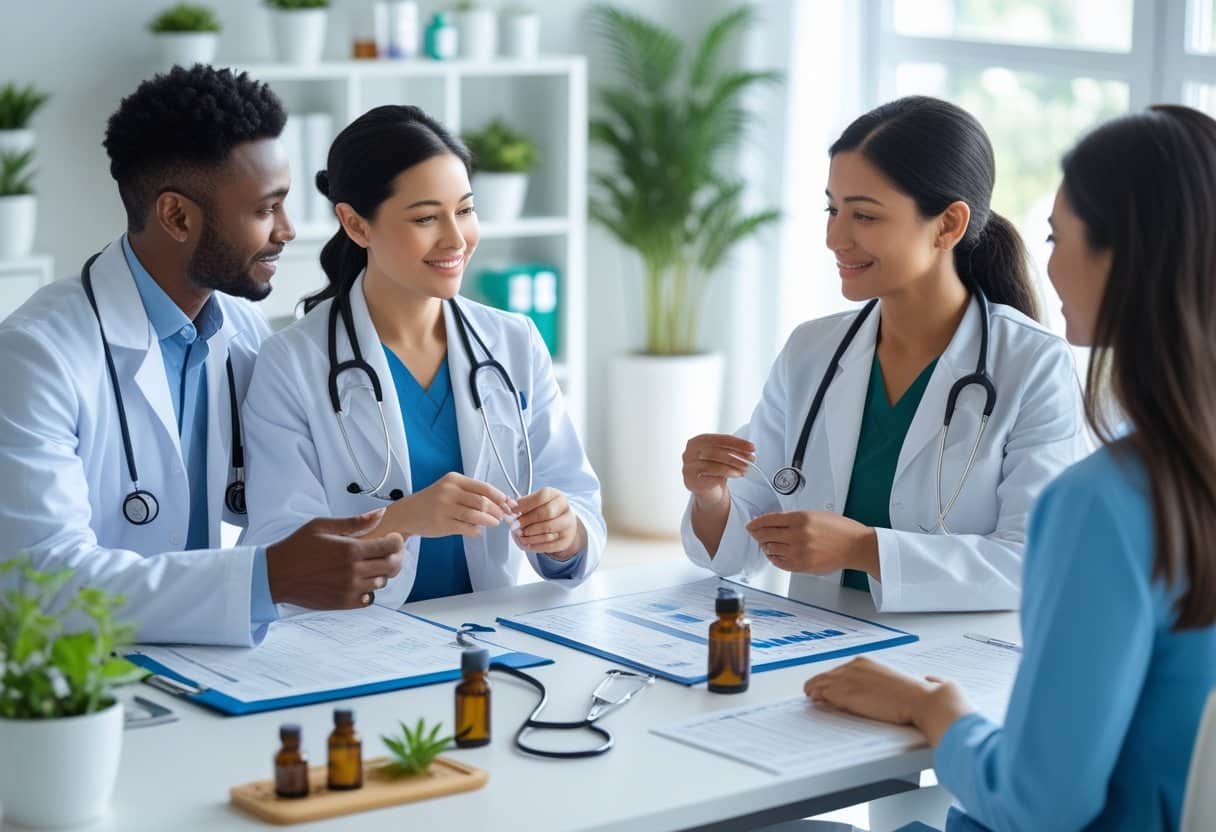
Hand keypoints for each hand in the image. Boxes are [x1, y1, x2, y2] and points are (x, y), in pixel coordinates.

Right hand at [266, 509, 404, 608]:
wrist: (276, 575)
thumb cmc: (297, 548)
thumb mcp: (322, 526)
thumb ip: (355, 522)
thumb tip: (380, 513)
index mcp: (350, 550)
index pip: (390, 547)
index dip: (396, 541)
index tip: (393, 538)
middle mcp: (353, 572)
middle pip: (391, 566)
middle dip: (394, 557)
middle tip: (387, 552)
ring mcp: (349, 589)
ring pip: (381, 582)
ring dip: (380, 573)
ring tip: (368, 564)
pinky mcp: (343, 603)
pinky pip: (369, 598)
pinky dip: (369, 589)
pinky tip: (358, 580)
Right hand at [380, 473, 513, 538]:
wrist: (407, 513)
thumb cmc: (432, 501)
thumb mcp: (449, 489)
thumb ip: (471, 493)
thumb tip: (500, 502)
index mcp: (454, 479)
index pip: (485, 487)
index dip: (501, 497)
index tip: (510, 505)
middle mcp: (449, 491)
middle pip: (483, 501)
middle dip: (498, 511)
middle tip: (503, 517)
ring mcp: (445, 508)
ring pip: (477, 515)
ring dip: (490, 521)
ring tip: (493, 523)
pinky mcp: (442, 524)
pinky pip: (467, 528)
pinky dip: (477, 531)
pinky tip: (478, 531)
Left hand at [511, 487, 584, 558]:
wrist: (564, 527)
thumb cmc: (548, 513)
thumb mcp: (538, 504)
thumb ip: (525, 504)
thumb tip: (511, 507)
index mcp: (557, 496)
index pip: (542, 496)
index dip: (526, 504)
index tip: (514, 510)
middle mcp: (566, 509)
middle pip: (546, 513)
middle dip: (528, 520)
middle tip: (516, 524)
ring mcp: (568, 526)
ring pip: (547, 531)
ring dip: (530, 534)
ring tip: (520, 534)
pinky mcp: (565, 541)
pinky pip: (548, 544)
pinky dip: (534, 544)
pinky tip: (527, 542)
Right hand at [682, 433, 756, 508]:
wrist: (705, 489)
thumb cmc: (713, 468)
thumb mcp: (721, 455)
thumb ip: (731, 449)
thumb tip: (749, 448)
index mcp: (697, 442)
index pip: (718, 439)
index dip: (737, 442)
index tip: (751, 447)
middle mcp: (689, 453)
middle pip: (715, 451)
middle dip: (736, 455)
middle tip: (751, 459)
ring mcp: (688, 467)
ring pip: (714, 464)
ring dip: (733, 466)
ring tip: (745, 468)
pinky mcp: (691, 480)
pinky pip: (711, 476)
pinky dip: (727, 475)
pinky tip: (737, 475)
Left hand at [746, 510, 878, 575]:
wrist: (855, 546)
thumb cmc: (839, 529)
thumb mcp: (815, 515)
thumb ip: (793, 518)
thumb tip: (774, 523)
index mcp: (801, 518)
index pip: (769, 520)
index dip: (756, 522)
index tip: (751, 524)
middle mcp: (798, 535)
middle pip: (766, 535)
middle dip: (757, 534)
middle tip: (755, 533)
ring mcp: (799, 552)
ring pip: (771, 549)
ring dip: (765, 546)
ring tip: (766, 543)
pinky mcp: (802, 565)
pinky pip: (779, 562)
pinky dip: (773, 558)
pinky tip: (774, 554)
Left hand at [804, 656, 973, 745]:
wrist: (922, 701)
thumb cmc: (914, 696)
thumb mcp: (892, 683)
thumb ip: (880, 683)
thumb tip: (881, 689)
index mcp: (866, 662)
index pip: (840, 670)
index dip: (831, 680)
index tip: (825, 686)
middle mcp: (854, 666)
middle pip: (827, 675)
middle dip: (820, 684)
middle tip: (813, 693)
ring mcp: (849, 678)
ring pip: (821, 683)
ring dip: (815, 690)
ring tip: (811, 696)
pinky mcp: (847, 693)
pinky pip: (823, 693)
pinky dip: (817, 696)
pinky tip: (815, 700)